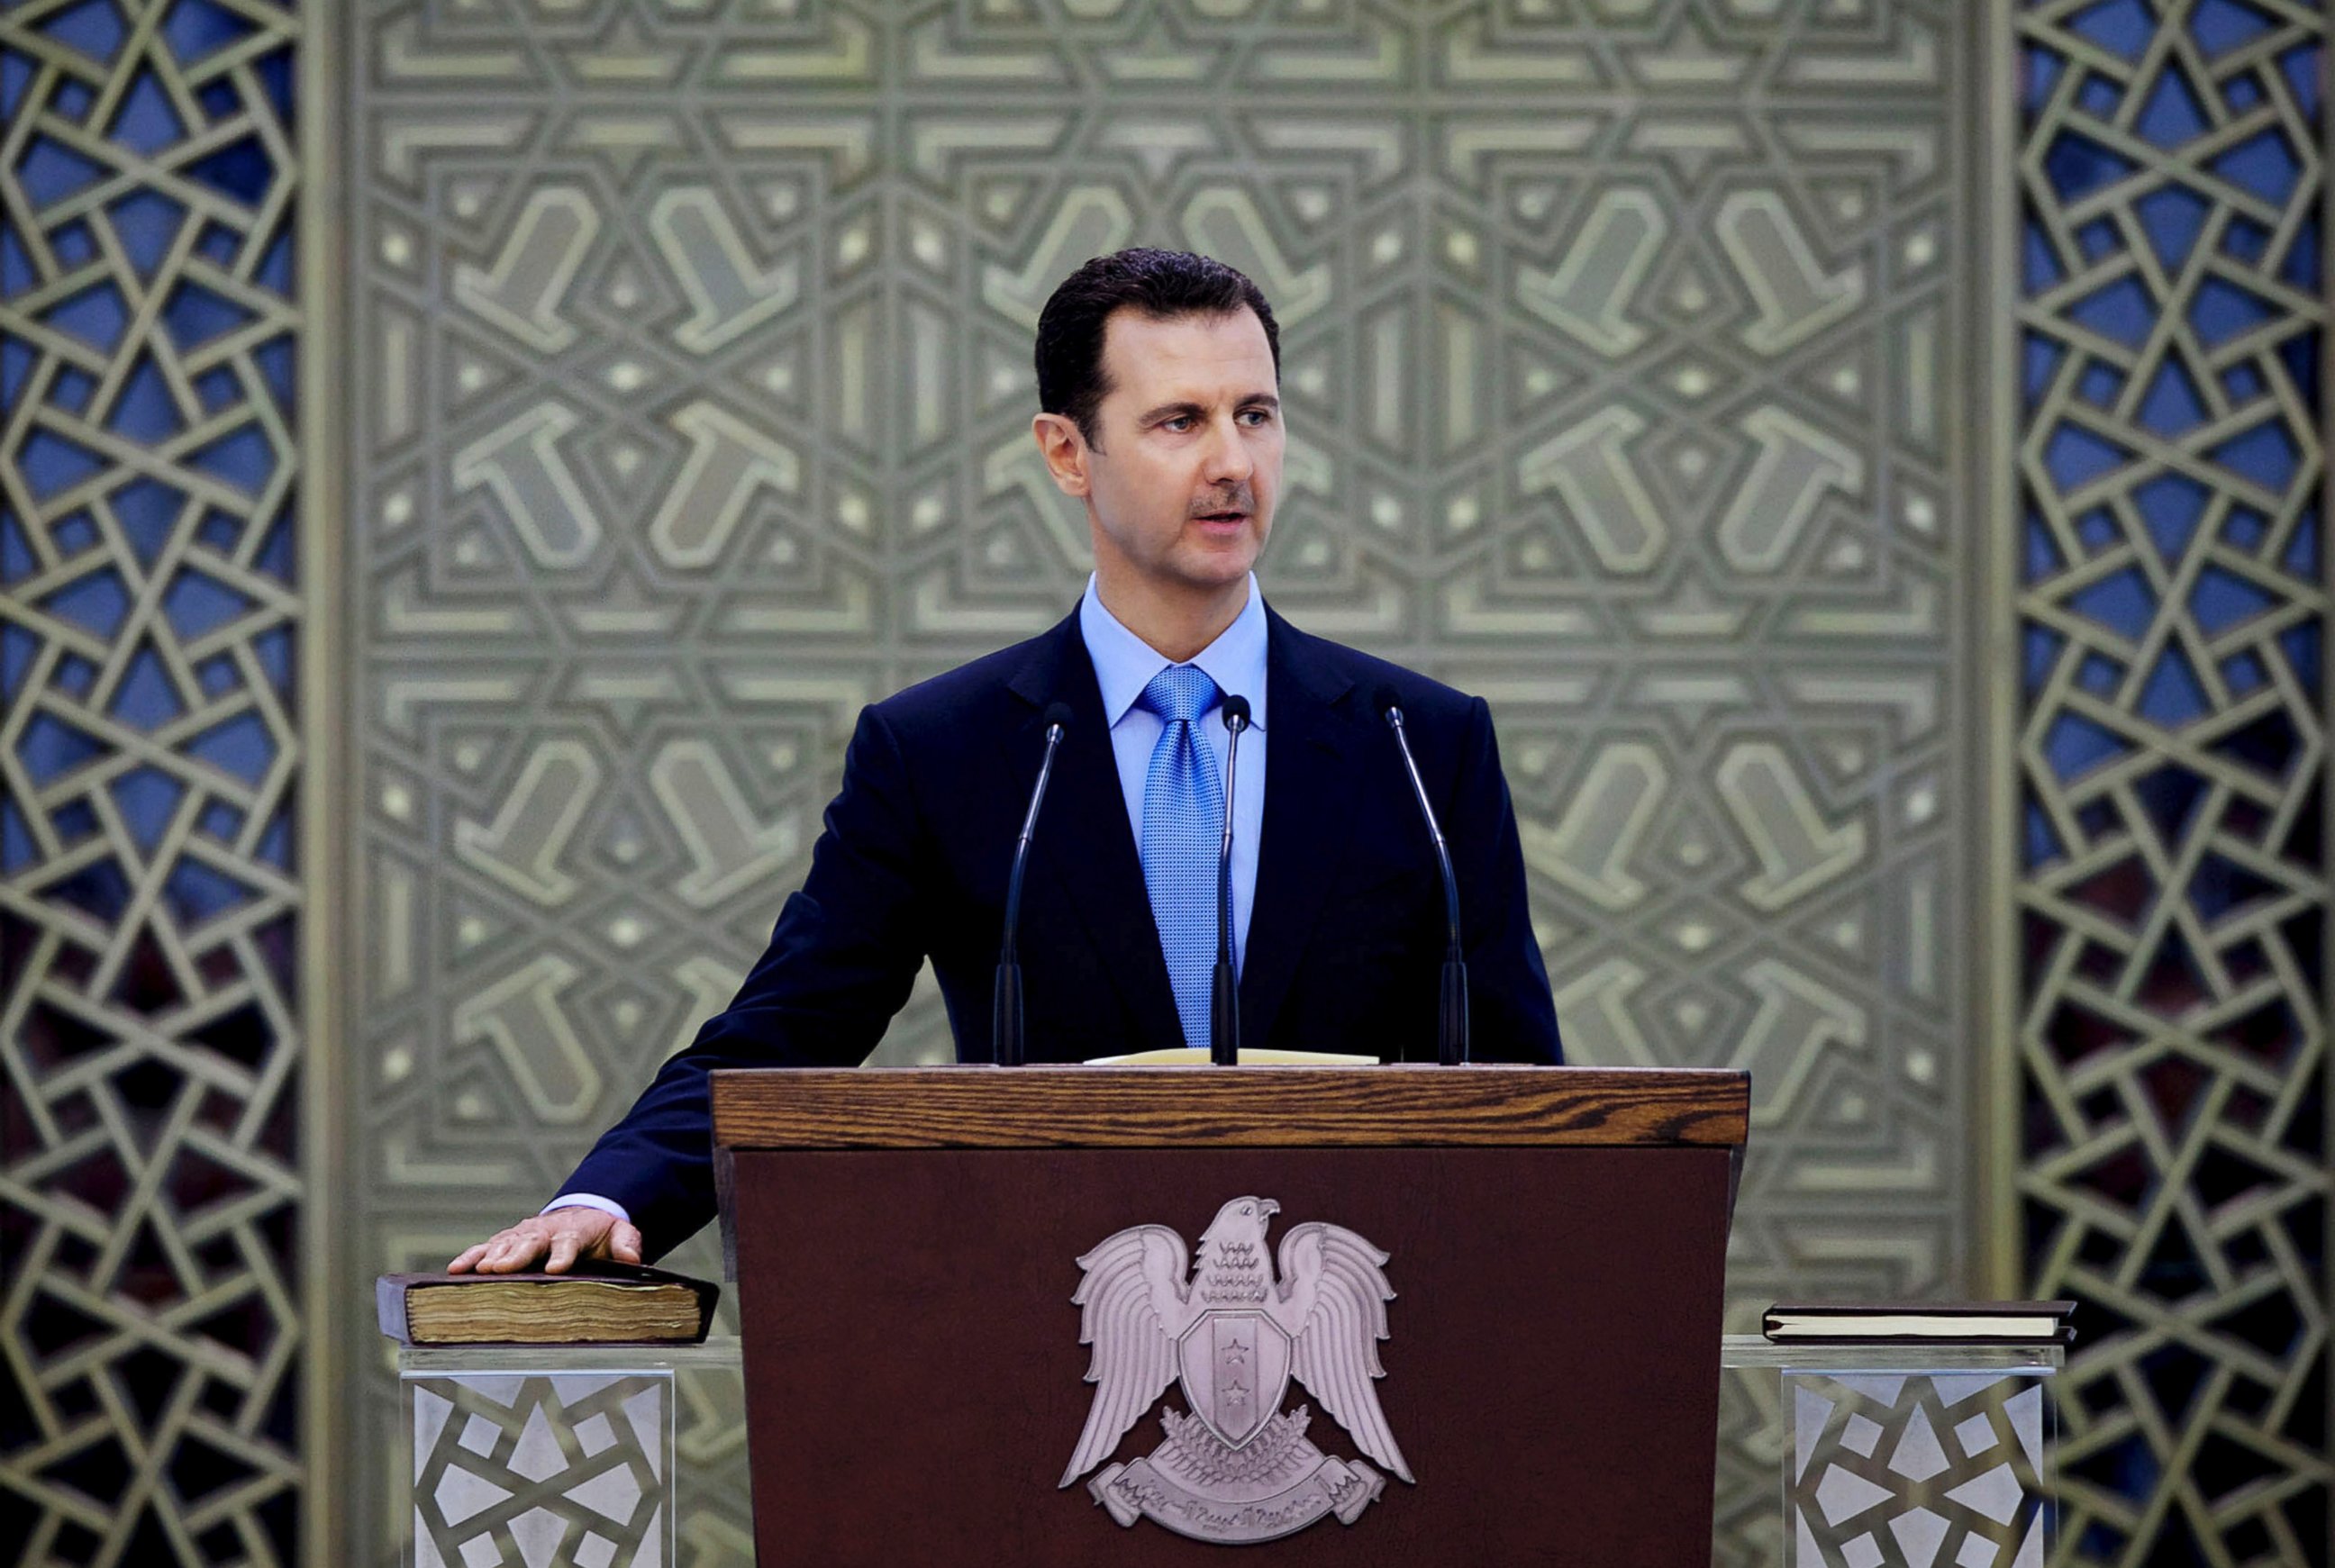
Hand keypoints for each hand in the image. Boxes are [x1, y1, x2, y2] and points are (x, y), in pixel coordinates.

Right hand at [448, 1207, 644, 1274]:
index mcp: (575, 1231)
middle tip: (501, 1269)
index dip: (563, 1255)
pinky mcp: (505, 1241)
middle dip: (516, 1256)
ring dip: (491, 1257)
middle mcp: (544, 1231)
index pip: (569, 1242)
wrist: (580, 1215)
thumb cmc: (600, 1233)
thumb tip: (633, 1260)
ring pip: (504, 1245)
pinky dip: (470, 1257)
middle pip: (530, 1243)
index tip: (556, 1269)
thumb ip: (627, 1244)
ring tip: (479, 1271)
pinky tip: (455, 1269)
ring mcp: (522, 1235)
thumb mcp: (621, 1233)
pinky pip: (485, 1248)